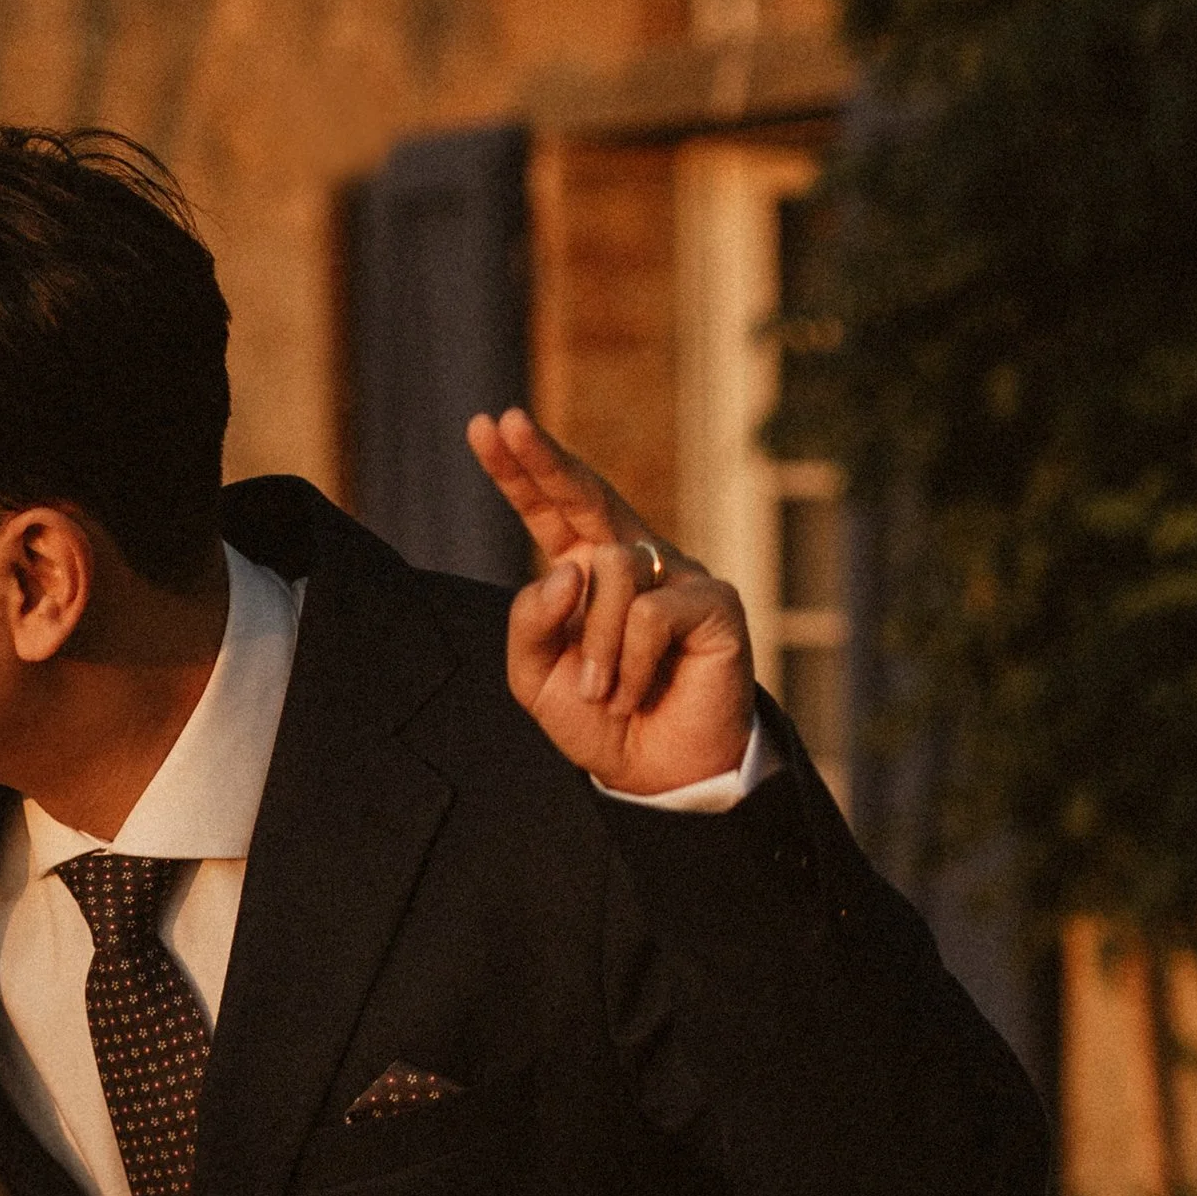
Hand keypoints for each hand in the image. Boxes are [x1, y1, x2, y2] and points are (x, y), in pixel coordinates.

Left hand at [467, 406, 756, 795]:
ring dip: (594, 648)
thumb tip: (568, 566)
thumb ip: (530, 623)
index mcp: (584, 570)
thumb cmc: (598, 720)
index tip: (485, 426)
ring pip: (610, 571)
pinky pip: (647, 614)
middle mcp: (630, 560)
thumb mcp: (536, 678)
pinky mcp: (711, 601)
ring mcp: (674, 574)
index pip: (547, 510)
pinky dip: (630, 663)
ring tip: (603, 693)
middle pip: (584, 495)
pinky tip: (638, 691)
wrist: (656, 773)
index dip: (518, 470)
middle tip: (507, 422)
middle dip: (543, 459)